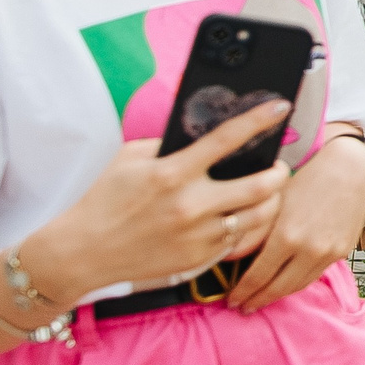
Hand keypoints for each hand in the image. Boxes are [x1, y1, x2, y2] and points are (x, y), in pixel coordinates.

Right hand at [19, 101, 293, 296]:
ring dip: (272, 201)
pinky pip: (240, 239)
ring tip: (269, 191)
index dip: (258, 120)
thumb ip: (168, 144)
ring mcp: (198, 234)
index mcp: (172, 173)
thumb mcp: (130, 159)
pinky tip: (245, 215)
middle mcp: (190, 205)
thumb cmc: (106, 201)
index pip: (226, 139)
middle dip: (279, 172)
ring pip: (259, 216)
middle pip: (260, 186)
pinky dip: (248, 225)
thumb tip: (204, 133)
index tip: (280, 106)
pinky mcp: (200, 257)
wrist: (84, 252)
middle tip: (279, 166)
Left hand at [226, 134, 364, 311]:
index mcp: (287, 235)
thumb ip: (252, 232)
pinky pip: (314, 275)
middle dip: (257, 300)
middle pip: (278, 288)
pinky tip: (285, 285)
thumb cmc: (305, 177)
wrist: (348, 169)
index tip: (230, 299)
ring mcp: (328, 253)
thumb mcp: (273, 201)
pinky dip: (297, 284)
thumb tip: (228, 257)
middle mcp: (309, 250)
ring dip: (278, 296)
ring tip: (261, 301)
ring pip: (298, 286)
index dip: (242, 291)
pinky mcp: (341, 252)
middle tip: (242, 307)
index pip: (258, 276)